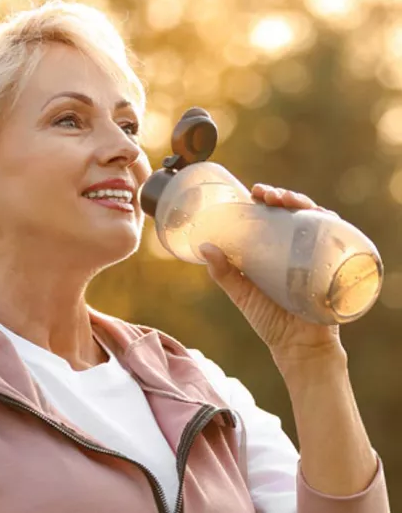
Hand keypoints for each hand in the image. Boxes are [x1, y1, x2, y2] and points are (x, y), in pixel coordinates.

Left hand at [199, 184, 344, 370]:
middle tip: (266, 195)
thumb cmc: (270, 321)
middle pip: (294, 213)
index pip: (272, 217)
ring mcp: (317, 255)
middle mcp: (297, 248)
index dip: (264, 200)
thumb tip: (203, 246)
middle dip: (282, 196)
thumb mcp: (242, 293)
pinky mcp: (334, 265)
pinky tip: (321, 216)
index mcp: (274, 251)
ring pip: (316, 219)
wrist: (298, 348)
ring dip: (304, 204)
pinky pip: (339, 239)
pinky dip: (331, 223)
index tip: (253, 192)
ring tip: (286, 201)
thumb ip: (223, 273)